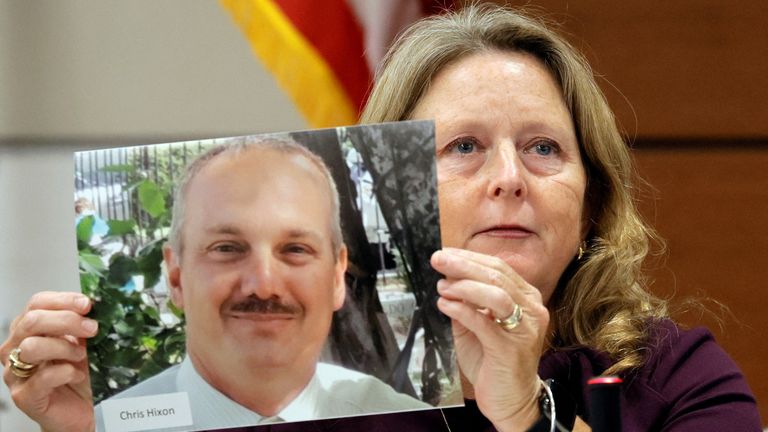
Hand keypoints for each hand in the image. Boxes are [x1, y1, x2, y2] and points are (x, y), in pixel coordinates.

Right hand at [1, 291, 97, 431]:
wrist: (81, 410)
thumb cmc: (79, 374)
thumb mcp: (83, 342)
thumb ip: (82, 324)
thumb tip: (93, 305)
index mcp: (29, 330)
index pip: (36, 304)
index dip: (62, 300)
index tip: (87, 304)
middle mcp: (16, 349)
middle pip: (32, 321)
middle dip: (67, 321)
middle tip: (92, 328)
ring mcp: (16, 373)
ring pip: (31, 347)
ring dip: (63, 347)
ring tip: (81, 355)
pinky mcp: (24, 396)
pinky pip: (41, 378)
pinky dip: (65, 372)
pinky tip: (77, 375)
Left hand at [432, 248, 548, 430]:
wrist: (511, 400)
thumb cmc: (494, 361)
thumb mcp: (477, 325)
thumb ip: (466, 302)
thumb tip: (446, 278)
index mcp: (526, 298)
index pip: (498, 268)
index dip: (470, 258)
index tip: (446, 254)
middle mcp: (531, 309)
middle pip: (496, 276)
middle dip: (463, 265)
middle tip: (438, 260)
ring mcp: (524, 329)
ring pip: (495, 294)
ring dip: (464, 286)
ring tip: (442, 287)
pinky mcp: (511, 349)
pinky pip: (485, 322)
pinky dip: (462, 310)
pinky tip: (445, 305)